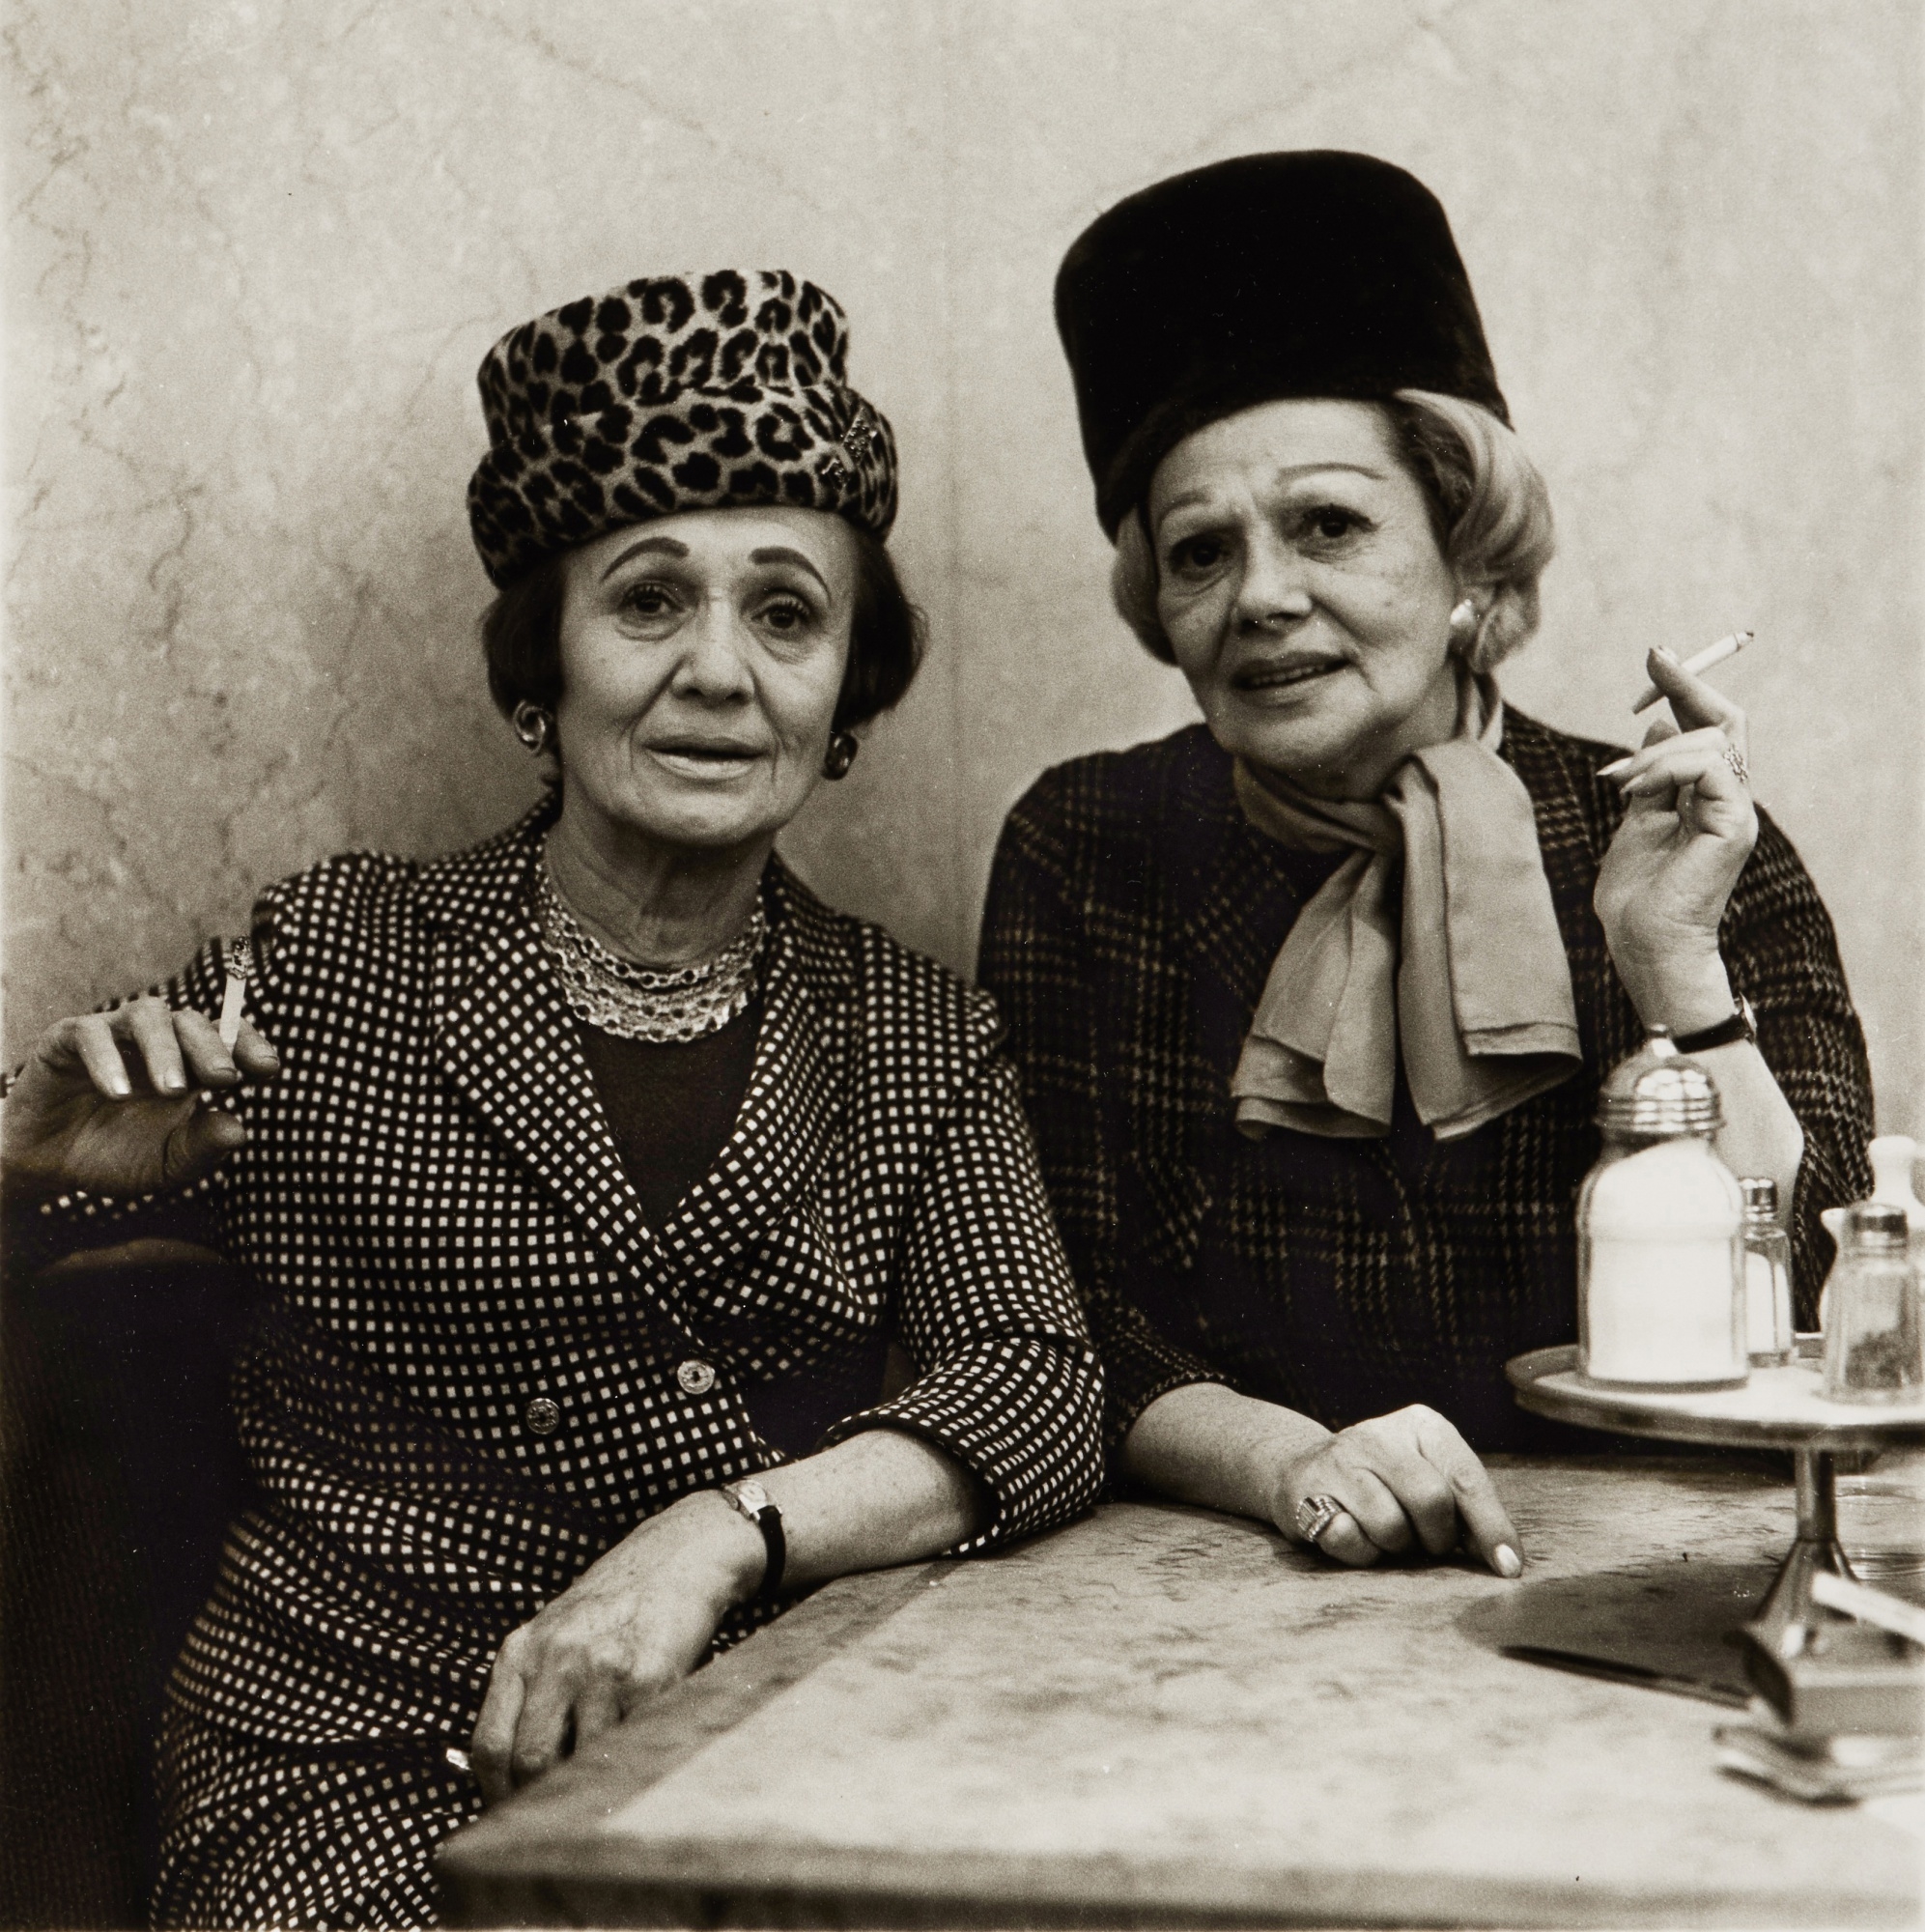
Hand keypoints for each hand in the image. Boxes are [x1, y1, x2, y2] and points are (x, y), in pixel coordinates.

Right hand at [1, 996, 279, 1206]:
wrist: (50, 1167)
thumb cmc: (119, 1158)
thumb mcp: (168, 1164)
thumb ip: (202, 1148)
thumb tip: (239, 1130)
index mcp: (192, 1065)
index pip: (230, 1039)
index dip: (250, 1046)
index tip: (267, 1069)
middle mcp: (157, 1041)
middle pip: (193, 1022)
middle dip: (212, 1048)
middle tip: (222, 1078)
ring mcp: (114, 1034)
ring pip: (148, 1014)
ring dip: (165, 1048)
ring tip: (172, 1089)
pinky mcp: (67, 1039)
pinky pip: (90, 1033)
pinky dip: (106, 1059)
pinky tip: (118, 1092)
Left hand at [470, 1492, 762, 1804]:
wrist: (683, 1553)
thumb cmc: (618, 1602)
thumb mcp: (556, 1632)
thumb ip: (531, 1689)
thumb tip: (512, 1775)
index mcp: (522, 1649)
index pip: (489, 1745)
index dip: (495, 1793)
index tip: (513, 1812)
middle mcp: (555, 1657)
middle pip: (528, 1761)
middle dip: (540, 1801)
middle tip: (556, 1816)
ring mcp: (601, 1667)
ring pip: (578, 1761)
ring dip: (589, 1786)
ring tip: (600, 1787)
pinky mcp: (648, 1676)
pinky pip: (628, 1744)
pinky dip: (629, 1762)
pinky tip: (635, 1755)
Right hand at [1269, 1404, 1522, 1576]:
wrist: (1304, 1470)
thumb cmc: (1386, 1485)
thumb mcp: (1431, 1480)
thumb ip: (1467, 1511)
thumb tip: (1506, 1560)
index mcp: (1421, 1426)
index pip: (1466, 1478)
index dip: (1491, 1527)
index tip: (1508, 1567)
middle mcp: (1379, 1434)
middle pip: (1431, 1501)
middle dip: (1435, 1537)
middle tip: (1423, 1540)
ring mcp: (1339, 1458)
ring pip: (1391, 1526)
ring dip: (1394, 1546)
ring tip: (1382, 1530)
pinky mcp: (1306, 1488)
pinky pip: (1349, 1540)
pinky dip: (1359, 1550)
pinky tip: (1352, 1530)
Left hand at [1593, 647, 1757, 1025]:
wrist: (1644, 945)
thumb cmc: (1635, 897)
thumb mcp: (1635, 821)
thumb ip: (1651, 779)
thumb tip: (1659, 729)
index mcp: (1708, 798)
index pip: (1710, 728)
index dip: (1686, 689)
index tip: (1657, 658)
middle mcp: (1729, 800)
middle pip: (1726, 721)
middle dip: (1687, 684)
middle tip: (1653, 658)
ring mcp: (1735, 812)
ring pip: (1712, 740)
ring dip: (1654, 751)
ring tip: (1617, 783)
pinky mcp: (1732, 825)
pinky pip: (1709, 767)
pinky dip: (1666, 767)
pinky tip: (1635, 791)